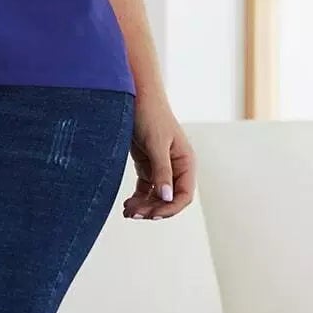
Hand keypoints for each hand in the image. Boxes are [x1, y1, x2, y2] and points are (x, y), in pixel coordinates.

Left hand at [123, 92, 194, 220]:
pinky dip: (138, 199)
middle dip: (153, 209)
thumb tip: (167, 198)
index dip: (170, 208)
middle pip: (168, 199)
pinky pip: (145, 189)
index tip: (152, 215)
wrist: (134, 96)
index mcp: (185, 162)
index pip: (183, 195)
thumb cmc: (149, 115)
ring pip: (156, 196)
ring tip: (128, 212)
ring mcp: (161, 167)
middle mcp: (176, 167)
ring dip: (144, 206)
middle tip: (134, 215)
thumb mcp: (156, 144)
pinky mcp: (147, 165)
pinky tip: (127, 206)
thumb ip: (162, 171)